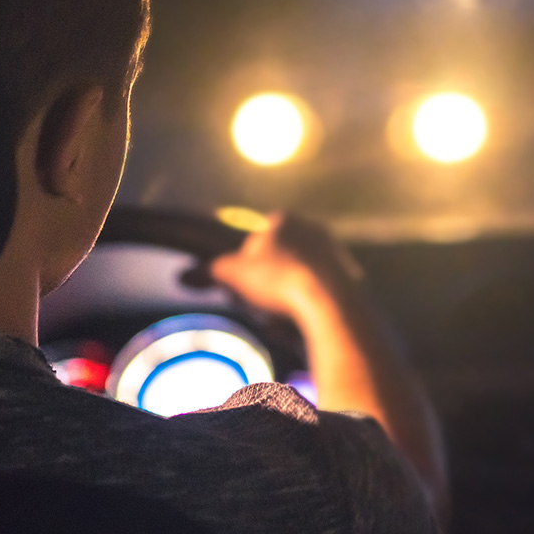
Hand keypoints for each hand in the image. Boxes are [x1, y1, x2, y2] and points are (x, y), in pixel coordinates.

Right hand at [210, 212, 361, 321]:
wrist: (327, 299)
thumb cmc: (276, 279)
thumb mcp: (234, 274)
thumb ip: (209, 271)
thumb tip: (183, 276)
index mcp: (284, 219)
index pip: (255, 240)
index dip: (246, 264)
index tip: (243, 286)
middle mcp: (312, 227)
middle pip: (280, 256)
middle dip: (269, 276)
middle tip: (261, 301)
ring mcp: (333, 249)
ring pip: (300, 271)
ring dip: (290, 288)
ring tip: (283, 311)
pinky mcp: (349, 273)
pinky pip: (321, 287)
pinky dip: (311, 299)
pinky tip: (305, 314)